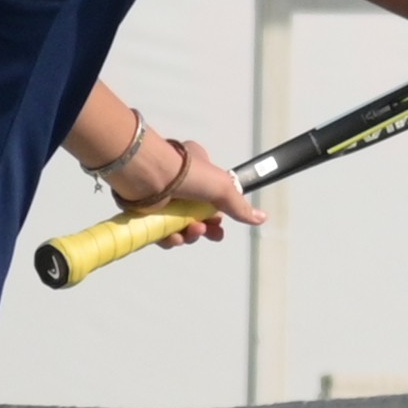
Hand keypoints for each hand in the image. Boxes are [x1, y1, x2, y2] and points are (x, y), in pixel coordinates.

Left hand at [119, 133, 265, 246]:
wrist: (147, 174)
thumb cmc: (187, 174)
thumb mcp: (222, 188)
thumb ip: (240, 207)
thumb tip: (262, 218)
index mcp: (197, 169)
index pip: (211, 195)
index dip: (217, 213)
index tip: (220, 224)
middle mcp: (179, 183)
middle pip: (196, 214)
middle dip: (205, 228)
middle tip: (210, 234)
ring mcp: (162, 197)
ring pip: (179, 225)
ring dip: (188, 234)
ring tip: (190, 232)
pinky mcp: (146, 211)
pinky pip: (161, 232)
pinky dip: (169, 238)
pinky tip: (173, 237)